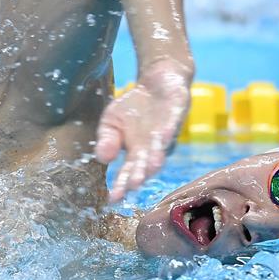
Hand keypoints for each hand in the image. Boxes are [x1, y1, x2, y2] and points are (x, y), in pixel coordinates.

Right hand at [95, 59, 192, 202]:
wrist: (157, 81)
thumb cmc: (133, 106)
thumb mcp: (112, 120)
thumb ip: (107, 139)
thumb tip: (102, 158)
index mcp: (136, 152)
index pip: (127, 171)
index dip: (121, 184)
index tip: (113, 198)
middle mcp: (152, 147)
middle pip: (145, 164)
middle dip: (140, 174)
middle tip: (134, 184)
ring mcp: (165, 132)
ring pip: (160, 148)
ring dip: (155, 158)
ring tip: (150, 166)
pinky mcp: (176, 114)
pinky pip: (172, 123)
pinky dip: (167, 130)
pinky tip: (162, 137)